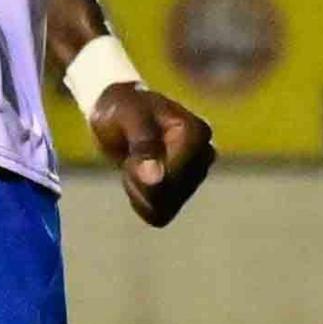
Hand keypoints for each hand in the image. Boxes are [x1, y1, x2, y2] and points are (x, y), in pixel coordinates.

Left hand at [87, 84, 215, 226]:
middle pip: (168, 194)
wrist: (118, 113)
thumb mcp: (127, 117)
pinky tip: (136, 177)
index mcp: (197, 133)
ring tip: (133, 161)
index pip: (173, 176)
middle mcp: (204, 156)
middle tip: (130, 154)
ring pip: (162, 207)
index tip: (133, 146)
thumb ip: (143, 145)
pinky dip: (141, 200)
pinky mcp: (182, 192)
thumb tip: (155, 179)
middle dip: (139, 180)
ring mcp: (195, 176)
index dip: (145, 168)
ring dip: (138, 189)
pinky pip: (159, 215)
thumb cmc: (123, 108)